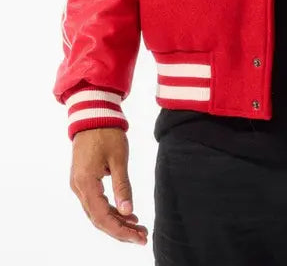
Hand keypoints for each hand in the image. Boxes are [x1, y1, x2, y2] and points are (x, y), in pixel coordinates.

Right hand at [69, 127, 148, 244]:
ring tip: (138, 227)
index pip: (102, 217)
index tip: (139, 237)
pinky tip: (127, 214)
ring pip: (97, 213)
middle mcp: (79, 188)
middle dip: (121, 231)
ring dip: (117, 222)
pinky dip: (111, 211)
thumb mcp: (118, 158)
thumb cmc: (106, 132)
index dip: (121, 230)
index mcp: (86, 183)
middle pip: (99, 219)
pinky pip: (96, 203)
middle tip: (142, 237)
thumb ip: (122, 186)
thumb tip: (128, 212)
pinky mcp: (84, 181)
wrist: (93, 114)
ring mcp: (79, 185)